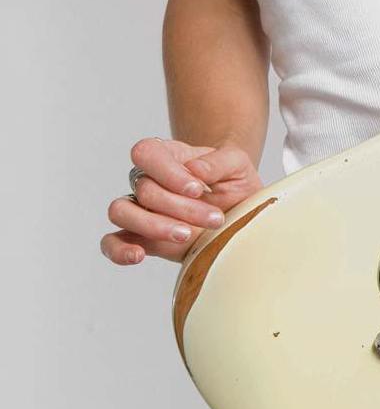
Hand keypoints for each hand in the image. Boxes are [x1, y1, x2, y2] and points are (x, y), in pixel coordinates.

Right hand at [100, 137, 262, 266]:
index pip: (147, 153)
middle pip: (144, 189)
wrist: (239, 210)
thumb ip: (220, 161)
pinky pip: (111, 242)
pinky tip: (138, 255)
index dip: (168, 172)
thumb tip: (194, 170)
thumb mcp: (238, 164)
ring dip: (154, 225)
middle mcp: (149, 180)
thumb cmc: (234, 182)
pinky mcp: (139, 237)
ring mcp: (141, 209)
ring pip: (121, 212)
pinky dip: (118, 250)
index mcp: (169, 156)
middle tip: (214, 218)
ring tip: (186, 235)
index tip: (198, 189)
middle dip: (181, 207)